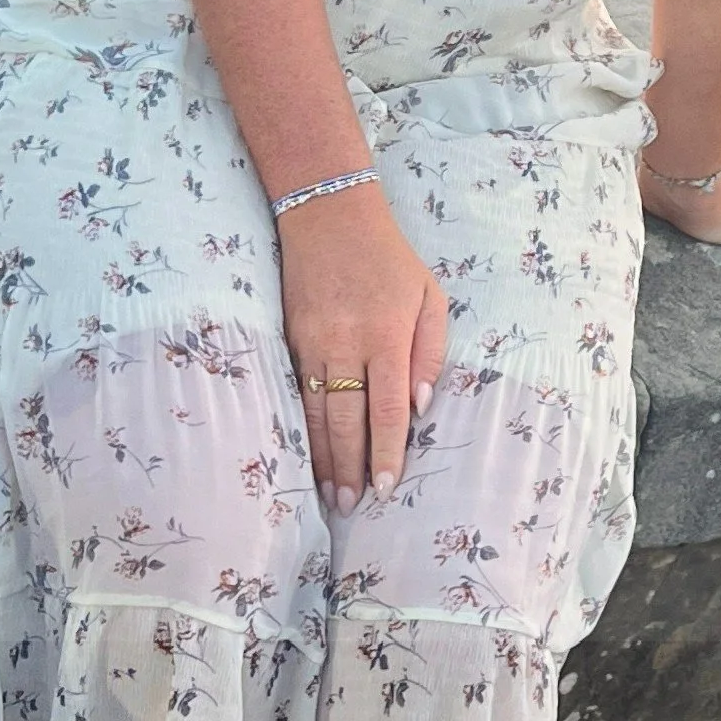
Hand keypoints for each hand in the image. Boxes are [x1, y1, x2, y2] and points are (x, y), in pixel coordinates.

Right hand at [276, 185, 447, 517]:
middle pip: (348, 419)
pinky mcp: (291, 338)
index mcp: (387, 333)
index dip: (387, 451)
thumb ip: (430, 351)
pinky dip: (302, 427)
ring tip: (328, 493)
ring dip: (322, 456)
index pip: (389, 407)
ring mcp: (313, 342)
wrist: (328, 215)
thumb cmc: (389, 259)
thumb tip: (420, 407)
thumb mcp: (429, 294)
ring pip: (318, 412)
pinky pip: (297, 393)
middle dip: (350, 466)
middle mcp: (347, 342)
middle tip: (352, 504)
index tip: (386, 486)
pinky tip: (306, 452)